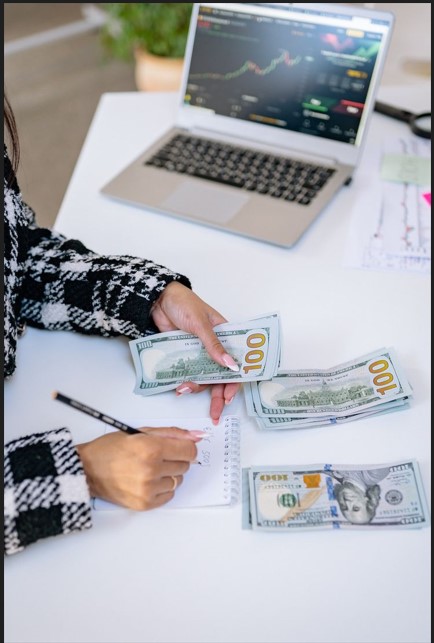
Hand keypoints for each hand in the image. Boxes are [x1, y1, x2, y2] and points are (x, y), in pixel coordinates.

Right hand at [76, 426, 200, 510]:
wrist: (87, 470)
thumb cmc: (110, 449)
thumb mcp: (140, 432)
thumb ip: (171, 433)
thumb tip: (196, 436)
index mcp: (151, 448)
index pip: (189, 451)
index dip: (185, 448)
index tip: (178, 447)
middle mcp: (151, 470)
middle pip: (185, 466)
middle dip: (175, 459)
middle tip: (156, 456)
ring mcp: (148, 489)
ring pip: (178, 481)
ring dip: (168, 474)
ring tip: (149, 469)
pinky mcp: (145, 504)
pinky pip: (169, 495)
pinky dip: (162, 488)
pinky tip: (147, 480)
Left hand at [151, 282, 240, 423]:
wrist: (157, 299)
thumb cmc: (183, 302)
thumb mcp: (200, 324)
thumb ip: (214, 345)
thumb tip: (230, 365)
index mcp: (225, 334)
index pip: (236, 361)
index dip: (235, 380)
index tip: (229, 396)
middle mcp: (214, 345)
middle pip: (220, 375)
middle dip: (219, 395)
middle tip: (216, 412)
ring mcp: (198, 352)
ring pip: (203, 376)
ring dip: (197, 387)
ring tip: (185, 389)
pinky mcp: (183, 354)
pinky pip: (188, 372)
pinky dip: (185, 380)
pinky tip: (180, 386)